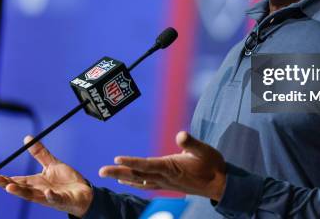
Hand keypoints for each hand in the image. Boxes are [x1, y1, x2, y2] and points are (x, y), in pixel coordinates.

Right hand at [0, 135, 93, 217]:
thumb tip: (27, 139)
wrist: (84, 192)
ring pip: (33, 196)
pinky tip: (47, 192)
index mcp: (36, 183)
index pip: (17, 180)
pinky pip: (55, 199)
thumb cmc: (67, 181)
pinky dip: (51, 196)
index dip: (5, 178)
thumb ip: (40, 153)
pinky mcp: (62, 200)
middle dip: (7, 184)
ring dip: (21, 192)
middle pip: (21, 188)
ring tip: (9, 187)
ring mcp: (49, 197)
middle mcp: (40, 191)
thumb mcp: (52, 164)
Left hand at [99, 131, 226, 200]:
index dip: (132, 161)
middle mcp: (165, 177)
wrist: (220, 185)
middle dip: (118, 171)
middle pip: (137, 175)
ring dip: (122, 176)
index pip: (147, 164)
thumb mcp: (205, 150)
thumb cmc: (212, 165)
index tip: (117, 157)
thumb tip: (180, 135)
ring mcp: (165, 182)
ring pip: (139, 181)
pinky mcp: (167, 184)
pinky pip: (146, 184)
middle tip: (100, 171)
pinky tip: (126, 180)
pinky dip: (134, 182)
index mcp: (171, 167)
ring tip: (108, 174)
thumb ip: (192, 143)